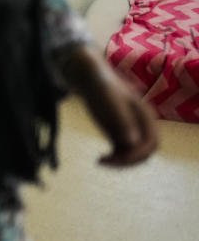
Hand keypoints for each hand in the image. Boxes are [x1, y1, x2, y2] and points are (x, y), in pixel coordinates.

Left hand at [58, 46, 157, 166]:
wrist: (89, 78)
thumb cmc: (100, 86)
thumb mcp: (109, 100)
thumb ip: (121, 119)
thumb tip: (132, 142)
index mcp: (145, 116)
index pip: (152, 142)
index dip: (139, 153)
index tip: (118, 157)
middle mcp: (141, 125)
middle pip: (144, 152)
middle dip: (128, 160)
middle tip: (106, 161)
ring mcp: (130, 130)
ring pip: (133, 155)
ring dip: (121, 162)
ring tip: (101, 161)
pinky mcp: (118, 133)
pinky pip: (123, 153)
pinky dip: (114, 159)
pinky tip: (99, 159)